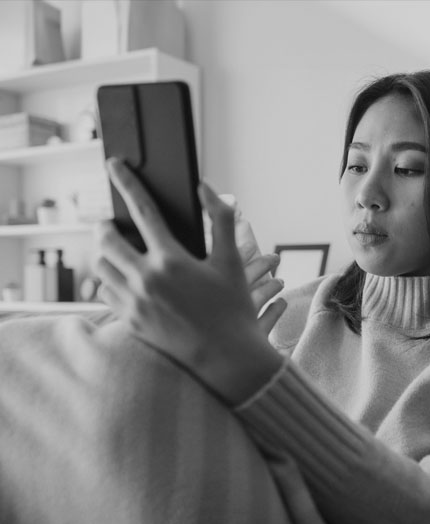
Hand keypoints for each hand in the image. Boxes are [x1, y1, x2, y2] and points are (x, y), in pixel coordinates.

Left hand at [94, 158, 284, 404]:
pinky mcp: (130, 322)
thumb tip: (207, 188)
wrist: (227, 359)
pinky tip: (125, 282)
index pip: (142, 210)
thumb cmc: (234, 310)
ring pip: (101, 268)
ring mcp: (134, 303)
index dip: (126, 182)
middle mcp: (146, 280)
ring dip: (106, 255)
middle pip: (107, 240)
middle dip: (106, 226)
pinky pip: (105, 294)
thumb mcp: (232, 263)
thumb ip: (220, 221)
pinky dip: (110, 282)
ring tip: (120, 254)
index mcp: (171, 260)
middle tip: (112, 223)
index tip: (114, 164)